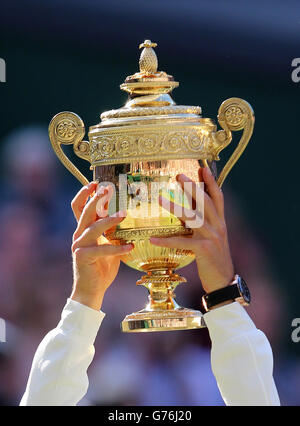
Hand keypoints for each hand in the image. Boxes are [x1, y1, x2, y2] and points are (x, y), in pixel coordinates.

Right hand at [70, 182, 132, 310]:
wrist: (92, 288)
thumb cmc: (102, 265)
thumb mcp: (109, 244)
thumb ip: (112, 231)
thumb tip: (126, 216)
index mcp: (84, 230)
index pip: (79, 207)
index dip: (84, 193)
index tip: (96, 183)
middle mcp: (79, 235)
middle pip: (85, 211)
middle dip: (96, 199)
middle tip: (108, 189)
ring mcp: (79, 245)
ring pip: (93, 228)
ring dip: (109, 219)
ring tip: (123, 214)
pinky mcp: (83, 257)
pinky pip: (102, 249)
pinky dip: (117, 248)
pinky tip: (131, 247)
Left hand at [150, 166, 233, 294]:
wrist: (223, 281)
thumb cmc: (214, 258)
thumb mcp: (211, 237)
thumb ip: (202, 222)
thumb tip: (188, 208)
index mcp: (220, 222)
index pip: (218, 197)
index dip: (212, 182)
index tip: (203, 168)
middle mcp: (218, 226)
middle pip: (205, 201)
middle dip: (192, 187)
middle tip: (179, 175)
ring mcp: (212, 237)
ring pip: (192, 217)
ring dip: (175, 206)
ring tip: (160, 199)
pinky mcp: (203, 250)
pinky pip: (181, 242)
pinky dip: (166, 240)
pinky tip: (152, 238)